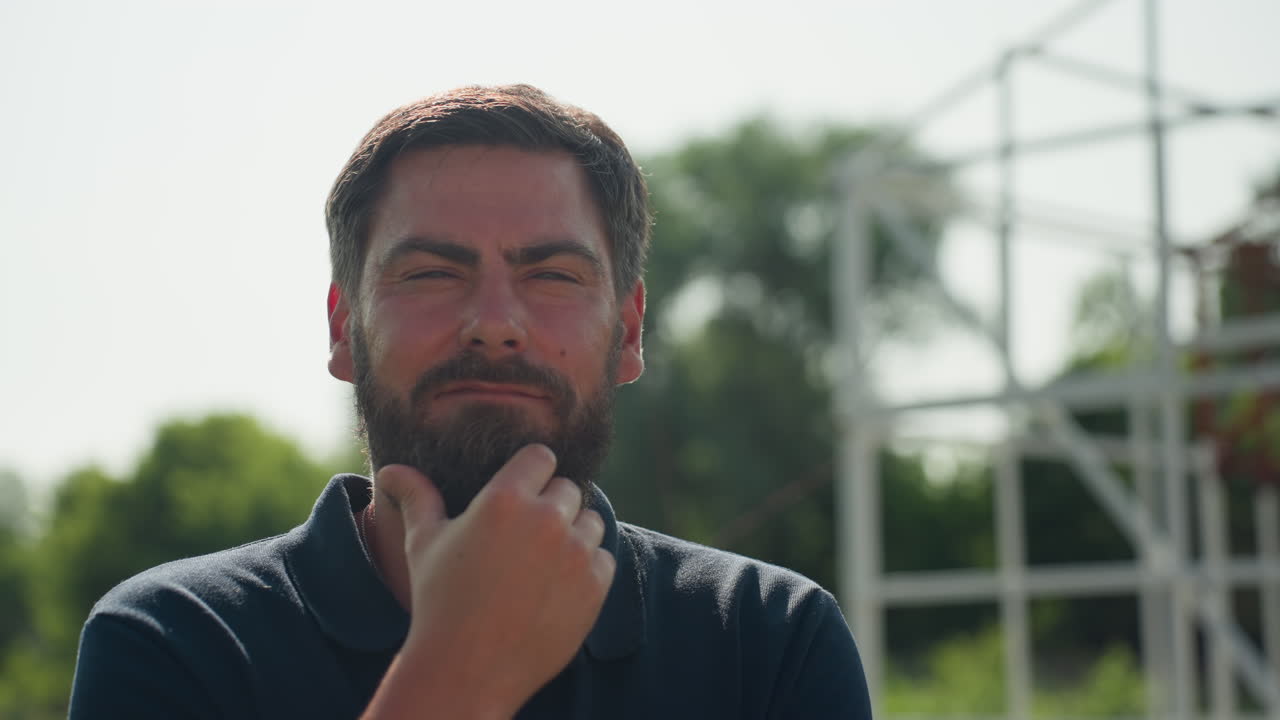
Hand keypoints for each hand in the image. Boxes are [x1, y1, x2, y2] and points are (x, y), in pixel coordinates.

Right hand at [362, 445, 615, 719]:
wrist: (466, 670)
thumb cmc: (439, 601)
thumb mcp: (424, 543)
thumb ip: (417, 497)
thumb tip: (390, 470)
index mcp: (505, 498)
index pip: (541, 457)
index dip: (532, 472)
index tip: (523, 492)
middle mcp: (546, 519)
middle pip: (568, 488)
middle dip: (550, 505)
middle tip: (525, 538)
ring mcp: (575, 553)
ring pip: (591, 522)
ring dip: (573, 535)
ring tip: (540, 564)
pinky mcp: (594, 586)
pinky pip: (603, 559)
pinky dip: (587, 569)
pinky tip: (555, 587)